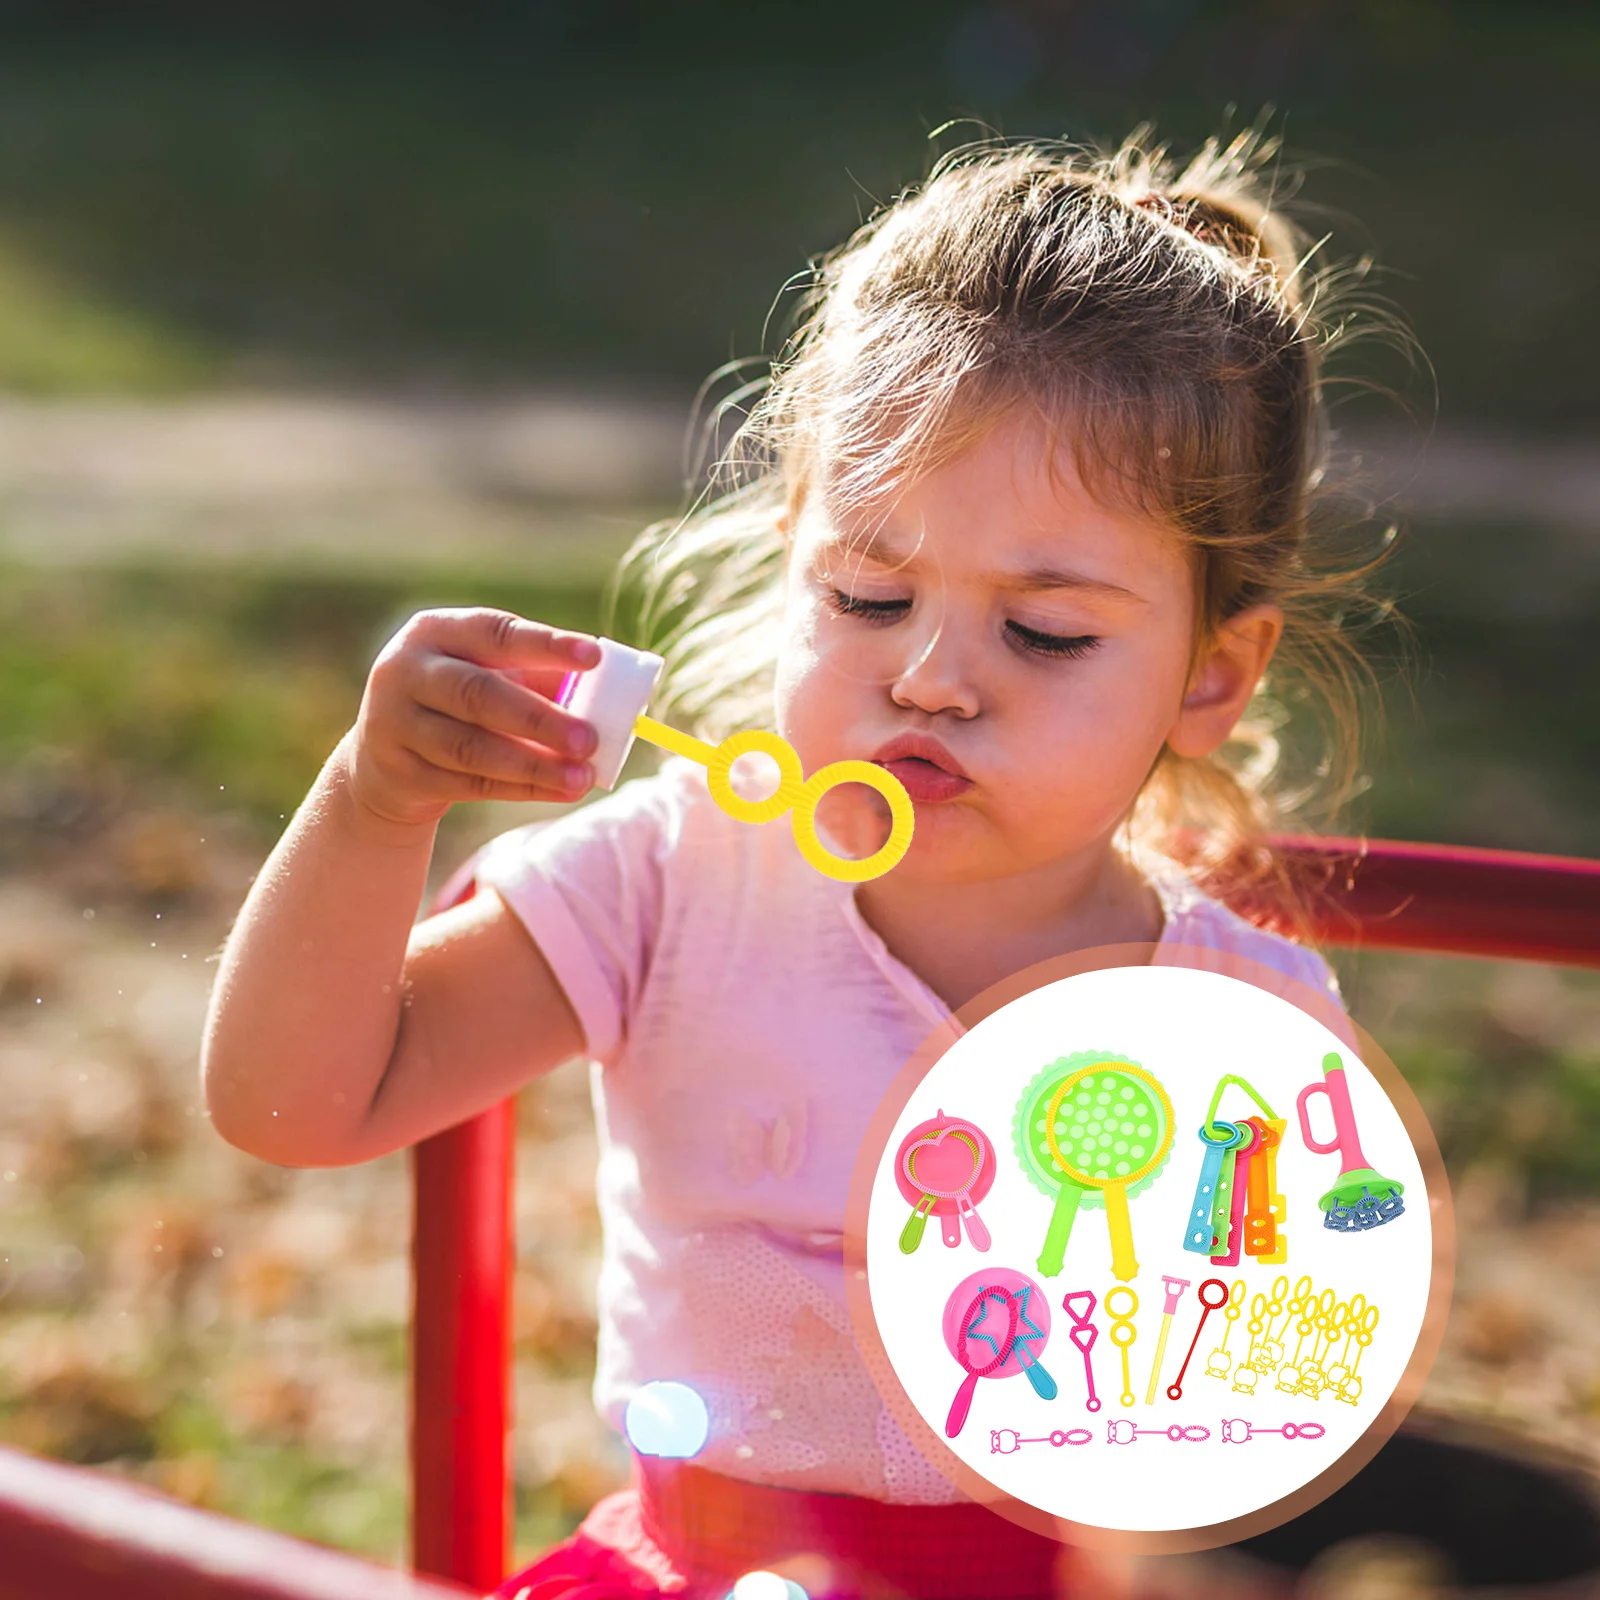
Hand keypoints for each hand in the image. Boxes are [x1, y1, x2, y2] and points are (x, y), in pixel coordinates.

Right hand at [342, 608, 602, 827]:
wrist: (384, 756)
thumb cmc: (459, 703)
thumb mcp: (488, 675)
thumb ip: (540, 677)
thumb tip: (607, 695)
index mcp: (435, 631)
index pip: (495, 633)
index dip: (545, 644)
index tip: (594, 657)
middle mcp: (405, 671)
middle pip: (477, 694)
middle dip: (539, 719)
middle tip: (589, 738)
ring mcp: (394, 724)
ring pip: (471, 748)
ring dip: (534, 765)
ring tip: (583, 776)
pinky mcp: (401, 773)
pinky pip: (469, 784)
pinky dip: (522, 789)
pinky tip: (563, 791)